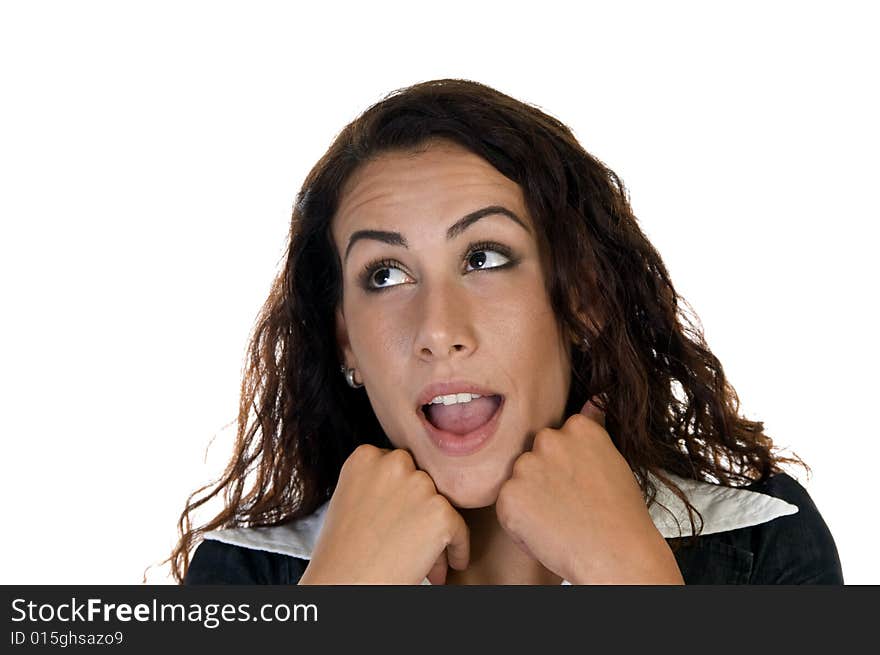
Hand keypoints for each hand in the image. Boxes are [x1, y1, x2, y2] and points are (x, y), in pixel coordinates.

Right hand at [298, 445, 468, 584]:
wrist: (343, 584)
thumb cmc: (342, 552)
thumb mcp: (351, 500)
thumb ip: (380, 484)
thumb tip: (417, 493)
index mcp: (366, 456)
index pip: (400, 467)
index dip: (403, 496)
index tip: (400, 519)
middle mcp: (394, 462)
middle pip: (423, 483)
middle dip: (420, 511)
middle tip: (410, 541)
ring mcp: (419, 485)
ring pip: (441, 506)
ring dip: (435, 532)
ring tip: (422, 559)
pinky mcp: (440, 512)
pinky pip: (460, 529)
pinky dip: (456, 550)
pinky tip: (446, 567)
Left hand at [495, 397, 683, 583]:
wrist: (616, 555)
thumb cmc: (619, 515)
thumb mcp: (612, 460)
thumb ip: (593, 428)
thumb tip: (594, 399)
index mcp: (577, 428)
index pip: (554, 438)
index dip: (563, 466)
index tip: (578, 483)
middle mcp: (549, 440)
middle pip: (532, 455)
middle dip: (542, 477)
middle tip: (567, 503)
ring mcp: (527, 466)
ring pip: (518, 479)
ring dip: (529, 497)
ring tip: (559, 517)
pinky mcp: (509, 495)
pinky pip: (506, 505)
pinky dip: (519, 520)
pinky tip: (546, 528)